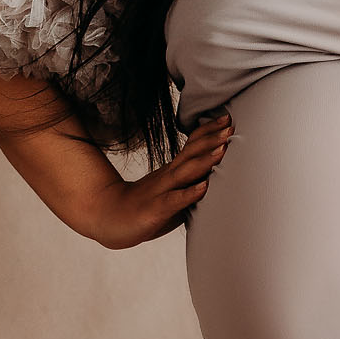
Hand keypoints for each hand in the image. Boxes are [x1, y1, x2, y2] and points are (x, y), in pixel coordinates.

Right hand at [88, 110, 232, 247]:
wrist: (108, 219)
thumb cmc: (145, 207)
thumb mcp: (171, 191)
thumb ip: (189, 183)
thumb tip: (215, 178)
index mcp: (172, 171)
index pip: (192, 146)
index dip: (209, 132)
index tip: (227, 119)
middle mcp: (168, 176)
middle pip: (191, 153)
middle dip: (212, 139)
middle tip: (230, 125)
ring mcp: (161, 191)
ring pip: (184, 173)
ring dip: (204, 160)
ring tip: (222, 150)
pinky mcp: (156, 210)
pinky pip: (174, 200)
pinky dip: (189, 193)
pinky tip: (203, 187)